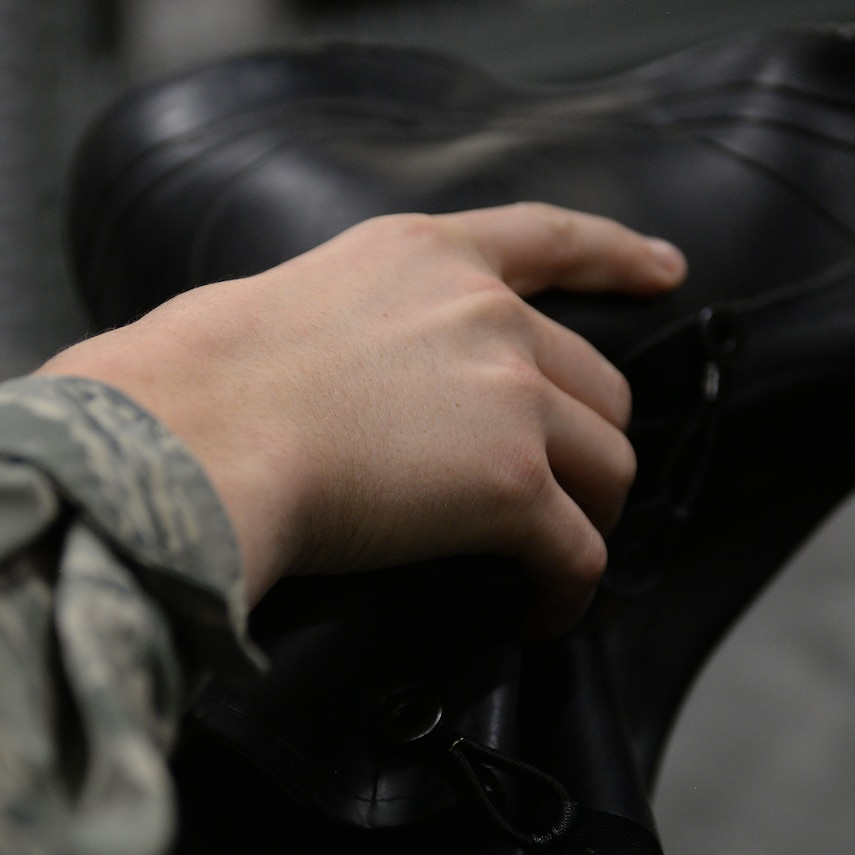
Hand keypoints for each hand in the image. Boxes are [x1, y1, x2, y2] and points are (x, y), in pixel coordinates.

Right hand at [40, 203, 684, 633]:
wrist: (191, 437)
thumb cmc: (187, 386)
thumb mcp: (273, 303)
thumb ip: (333, 325)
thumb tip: (308, 385)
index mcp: (421, 253)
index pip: (546, 238)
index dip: (618, 255)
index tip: (667, 270)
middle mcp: (484, 312)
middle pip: (595, 383)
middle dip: (583, 444)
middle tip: (555, 494)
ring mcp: (509, 396)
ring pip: (606, 467)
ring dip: (585, 518)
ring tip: (544, 563)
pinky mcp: (511, 486)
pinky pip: (577, 553)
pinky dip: (566, 592)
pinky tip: (536, 616)